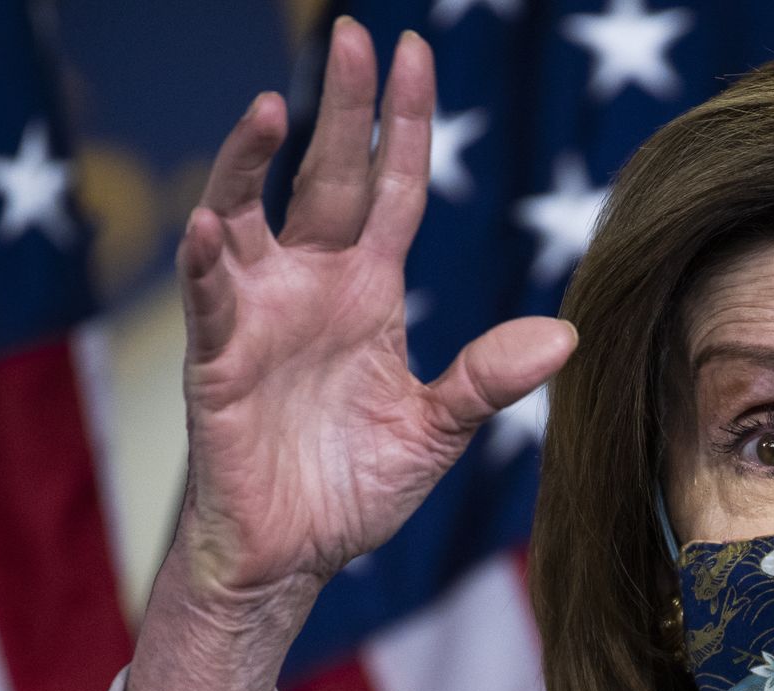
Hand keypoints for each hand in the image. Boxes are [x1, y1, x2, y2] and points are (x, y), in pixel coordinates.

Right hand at [173, 18, 573, 603]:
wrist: (295, 556)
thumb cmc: (355, 486)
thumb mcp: (438, 429)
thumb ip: (490, 379)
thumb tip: (566, 334)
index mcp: (370, 292)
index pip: (393, 188)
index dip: (403, 125)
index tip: (414, 54)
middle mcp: (312, 286)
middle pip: (327, 178)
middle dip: (341, 108)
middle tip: (350, 34)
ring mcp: (260, 317)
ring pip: (247, 216)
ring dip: (251, 163)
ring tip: (270, 107)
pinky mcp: (219, 363)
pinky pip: (210, 301)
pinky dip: (206, 263)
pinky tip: (209, 225)